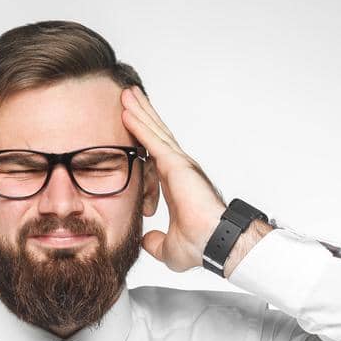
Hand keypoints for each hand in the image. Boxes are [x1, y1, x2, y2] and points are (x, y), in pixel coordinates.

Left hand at [120, 86, 231, 270]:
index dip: (144, 139)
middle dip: (143, 115)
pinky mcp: (177, 165)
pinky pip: (153, 141)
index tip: (133, 125)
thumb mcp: (168, 247)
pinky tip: (127, 113)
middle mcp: (179, 169)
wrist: (215, 244)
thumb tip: (145, 240)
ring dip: (140, 112)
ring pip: (155, 132)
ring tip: (126, 94)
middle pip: (157, 135)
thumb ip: (155, 242)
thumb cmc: (201, 245)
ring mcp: (179, 164)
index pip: (156, 155)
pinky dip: (139, 126)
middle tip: (128, 97)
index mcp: (176, 184)